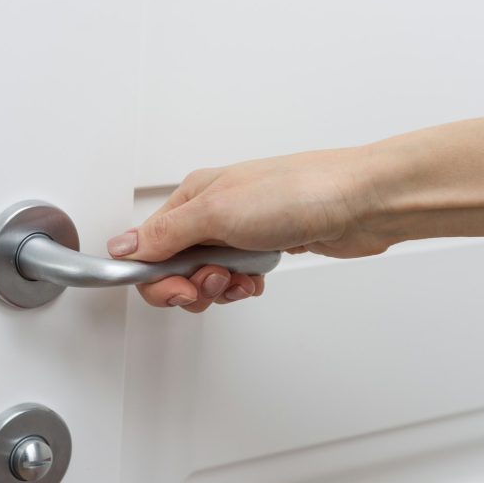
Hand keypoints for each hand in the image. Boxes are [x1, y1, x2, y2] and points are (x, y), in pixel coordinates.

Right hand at [106, 148, 388, 310]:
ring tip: (241, 278)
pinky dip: (244, 285)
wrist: (360, 201)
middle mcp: (212, 212)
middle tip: (215, 284)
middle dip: (192, 286)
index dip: (158, 277)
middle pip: (176, 267)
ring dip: (221, 288)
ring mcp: (239, 231)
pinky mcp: (264, 247)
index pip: (149, 247)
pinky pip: (237, 278)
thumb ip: (165, 235)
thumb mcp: (217, 213)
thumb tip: (123, 247)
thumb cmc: (298, 192)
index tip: (180, 290)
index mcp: (192, 197)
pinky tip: (258, 279)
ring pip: (207, 277)